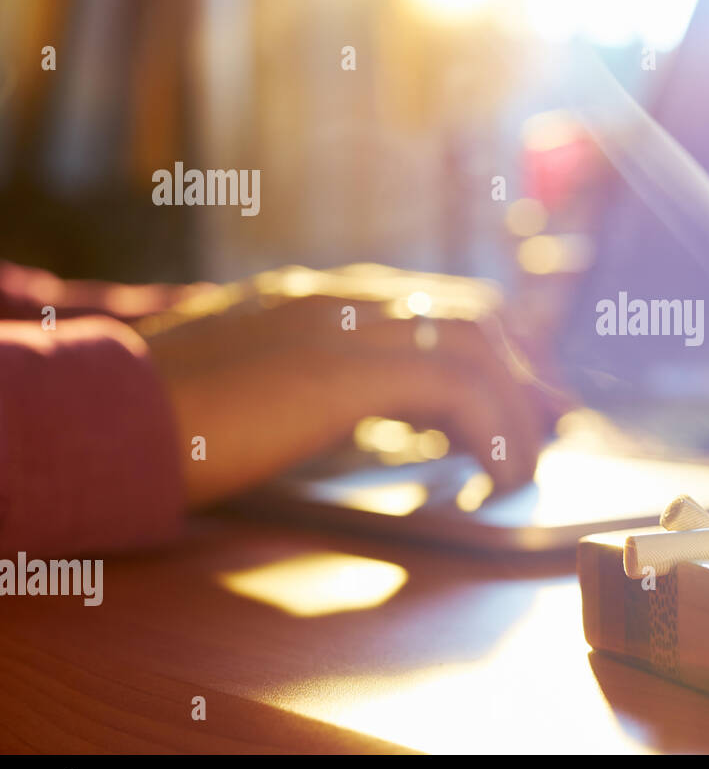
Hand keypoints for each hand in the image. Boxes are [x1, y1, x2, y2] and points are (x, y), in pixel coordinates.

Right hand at [136, 264, 545, 507]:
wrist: (107, 416)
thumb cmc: (176, 417)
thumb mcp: (269, 390)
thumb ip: (331, 390)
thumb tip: (392, 421)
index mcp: (324, 298)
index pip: (436, 305)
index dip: (492, 353)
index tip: (520, 404)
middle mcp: (342, 296)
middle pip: (472, 313)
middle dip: (519, 376)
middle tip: (540, 432)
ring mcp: (342, 320)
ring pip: (474, 341)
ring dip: (515, 406)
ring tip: (521, 465)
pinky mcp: (342, 363)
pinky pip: (455, 381)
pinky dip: (494, 427)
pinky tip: (496, 473)